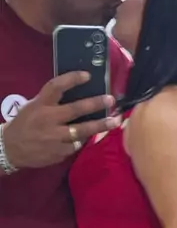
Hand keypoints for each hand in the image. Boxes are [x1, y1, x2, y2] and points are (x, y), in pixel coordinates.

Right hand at [3, 72, 120, 169]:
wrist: (10, 148)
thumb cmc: (24, 123)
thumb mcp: (34, 106)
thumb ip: (52, 101)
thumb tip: (79, 93)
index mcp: (40, 104)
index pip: (56, 87)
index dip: (72, 79)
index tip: (87, 75)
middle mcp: (47, 119)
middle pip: (75, 110)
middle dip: (95, 104)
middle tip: (111, 100)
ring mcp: (54, 137)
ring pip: (82, 131)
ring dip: (100, 126)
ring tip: (115, 121)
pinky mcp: (58, 152)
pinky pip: (76, 145)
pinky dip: (83, 140)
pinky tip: (91, 136)